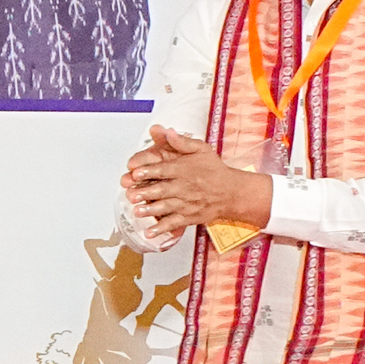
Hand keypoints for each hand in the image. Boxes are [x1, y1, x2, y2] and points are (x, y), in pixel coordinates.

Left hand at [123, 124, 266, 242]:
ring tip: (137, 211)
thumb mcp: (201, 150)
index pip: (164, 170)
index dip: (149, 171)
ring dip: (151, 210)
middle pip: (163, 189)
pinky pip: (174, 223)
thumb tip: (166, 131)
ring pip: (167, 207)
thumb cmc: (214, 170)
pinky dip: (161, 229)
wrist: (232, 192)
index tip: (135, 172)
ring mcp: (186, 203)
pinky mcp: (188, 216)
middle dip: (146, 192)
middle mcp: (184, 187)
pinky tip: (149, 232)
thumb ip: (181, 141)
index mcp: (184, 170)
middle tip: (131, 194)